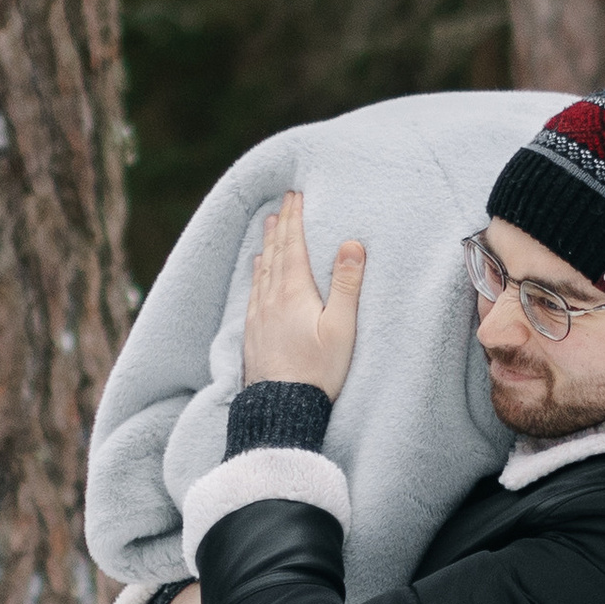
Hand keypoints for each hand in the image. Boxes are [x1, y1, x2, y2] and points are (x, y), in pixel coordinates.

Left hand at [241, 188, 365, 399]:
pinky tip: (258, 268)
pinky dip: (258, 272)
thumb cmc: (319, 371)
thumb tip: (351, 243)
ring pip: (262, 270)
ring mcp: (259, 316)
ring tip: (270, 225)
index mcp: (294, 292)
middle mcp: (271, 299)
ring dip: (268, 244)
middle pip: (276, 253)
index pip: (293, 246)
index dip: (295, 219)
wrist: (281, 407)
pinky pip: (254, 291)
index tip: (297, 196)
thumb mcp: (342, 328)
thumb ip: (346, 285)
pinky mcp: (254, 333)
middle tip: (284, 202)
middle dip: (281, 225)